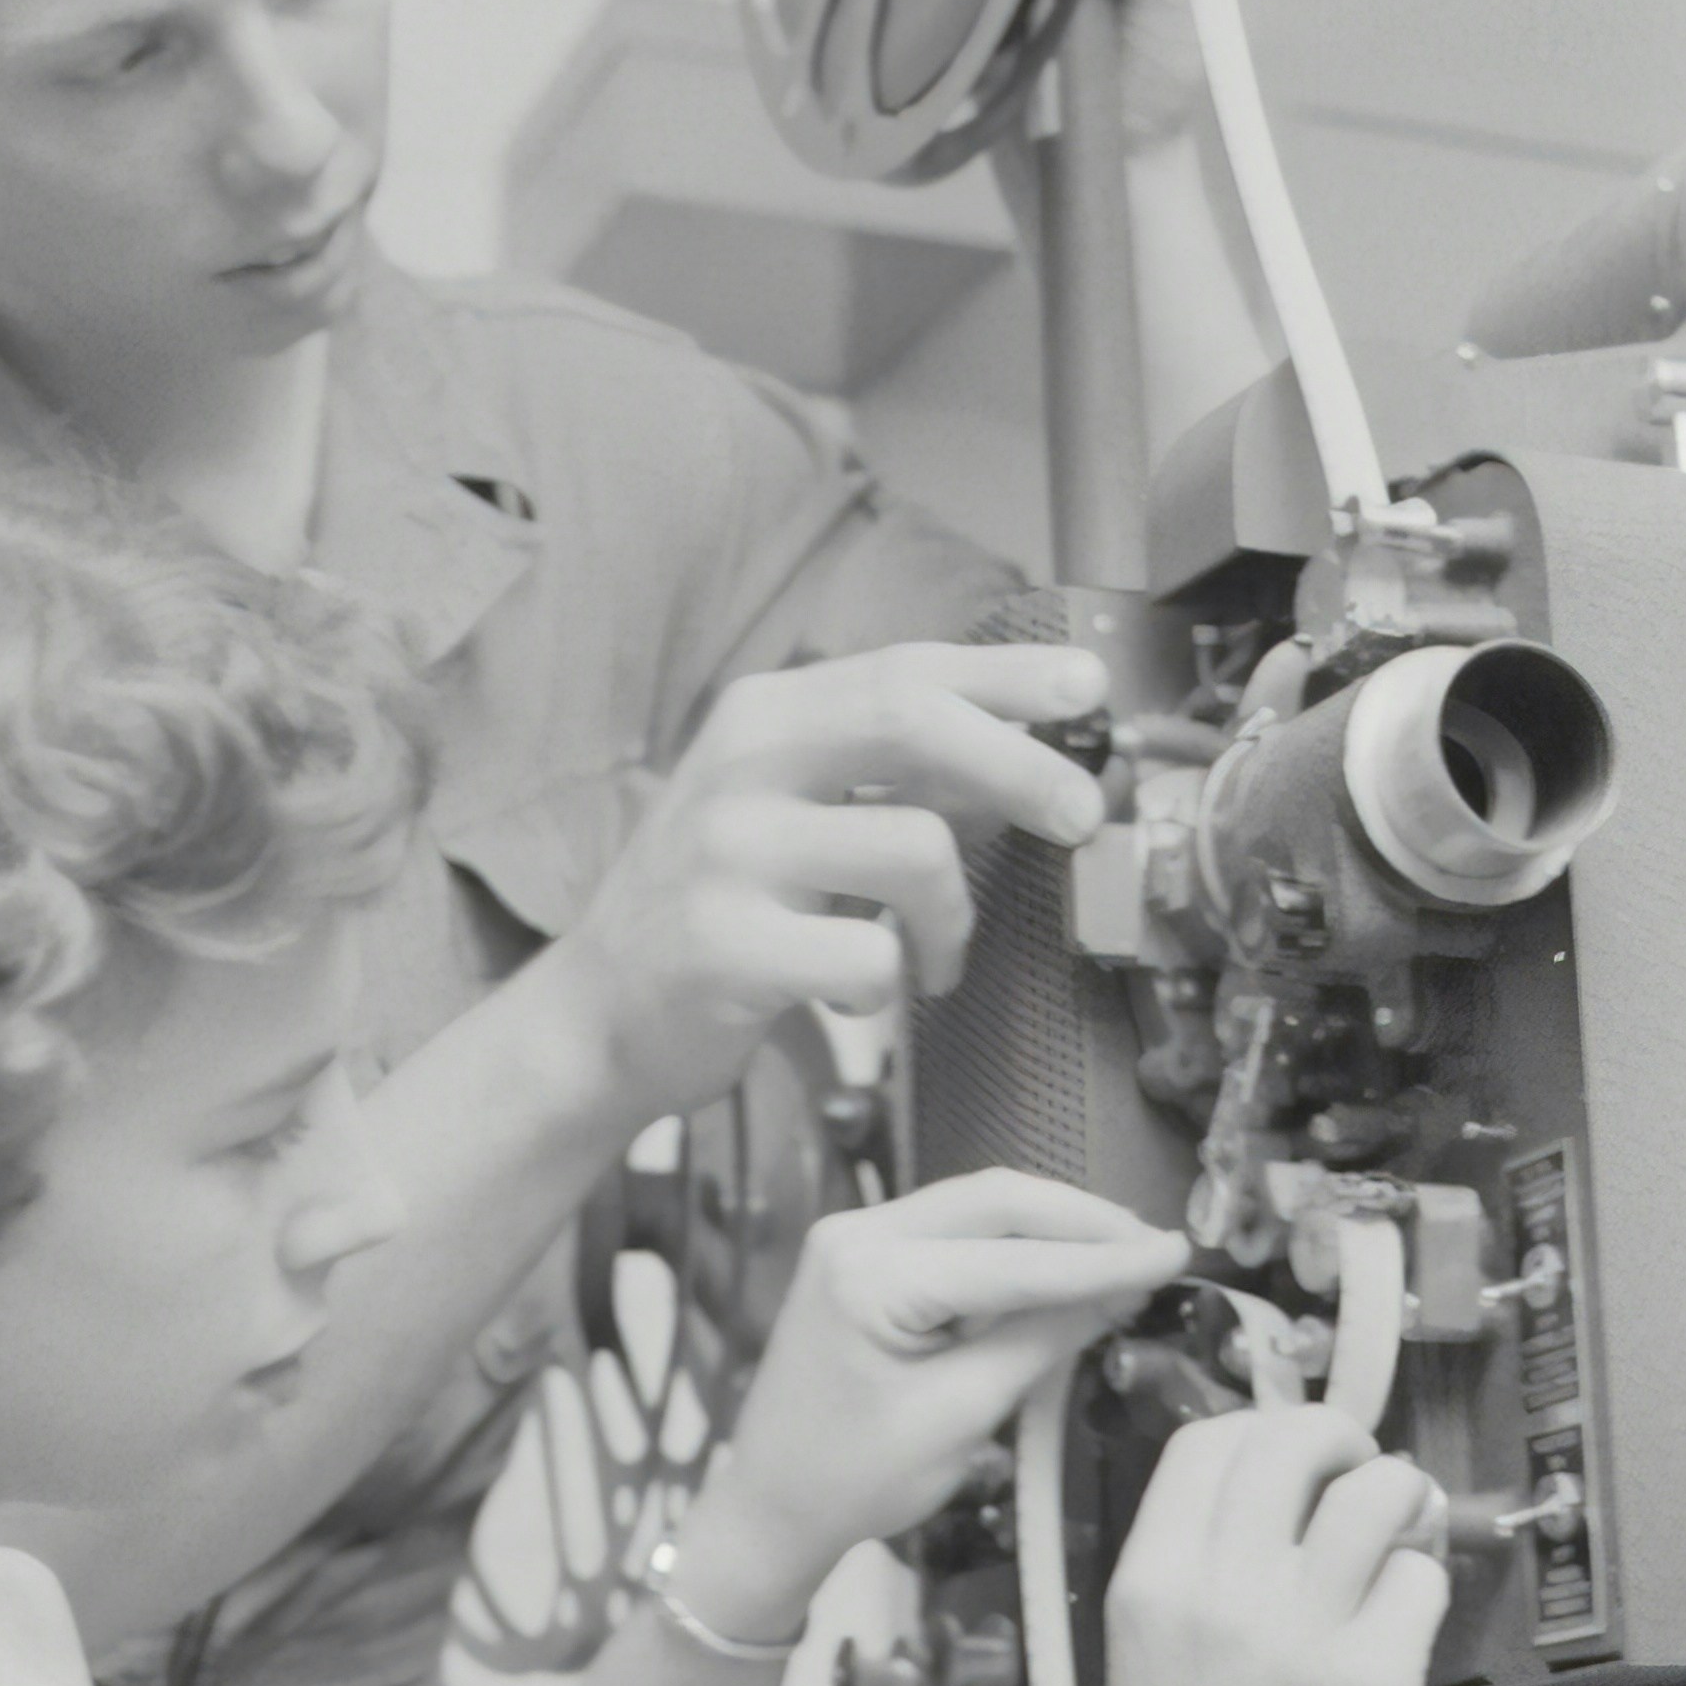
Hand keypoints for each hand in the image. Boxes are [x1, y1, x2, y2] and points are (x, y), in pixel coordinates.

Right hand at [561, 642, 1108, 1124]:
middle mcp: (741, 766)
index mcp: (763, 717)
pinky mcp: (723, 944)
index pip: (906, 669)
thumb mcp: (793, 816)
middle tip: (1081, 817)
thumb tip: (1024, 762)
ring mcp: (727, 853)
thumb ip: (891, 780)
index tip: (1088, 689)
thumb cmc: (720, 911)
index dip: (1007, 676)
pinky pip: (869, 955)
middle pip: (914, 724)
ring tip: (935, 957)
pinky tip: (860, 997)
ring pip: (914, 850)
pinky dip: (890, 985)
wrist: (597, 1015)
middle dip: (1022, 765)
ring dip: (954, 918)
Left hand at [672, 1172, 1188, 1640]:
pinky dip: (1016, 1245)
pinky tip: (1068, 1262)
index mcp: (869, 1274)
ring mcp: (856, 1235)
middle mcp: (857, 1231)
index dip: (1101, 1257)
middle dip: (1082, 1221)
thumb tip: (1122, 1288)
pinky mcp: (864, 1253)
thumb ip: (1041, 1342)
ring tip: (1130, 1250)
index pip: (1009, 1257)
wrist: (770, 1506)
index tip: (1177, 1253)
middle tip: (1159, 1245)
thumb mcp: (961, 1416)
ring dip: (1054, 1227)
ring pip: (978, 1209)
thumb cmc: (857, 1480)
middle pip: (994, 1201)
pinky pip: (955, 1231)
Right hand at [1104, 1407, 1449, 1685]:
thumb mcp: (1144, 1659)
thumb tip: (1274, 1496)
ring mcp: (1298, 1638)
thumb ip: (1194, 1573)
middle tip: (1360, 1473)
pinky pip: (1419, 1582)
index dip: (1262, 1427)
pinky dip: (1423, 1585)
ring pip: (1374, 1494)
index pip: (1204, 1443)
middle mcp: (1216, 1594)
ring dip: (1402, 1495)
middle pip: (1291, 1441)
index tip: (1296, 1455)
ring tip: (1404, 1532)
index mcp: (1146, 1585)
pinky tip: (1405, 1617)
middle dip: (1341, 1438)